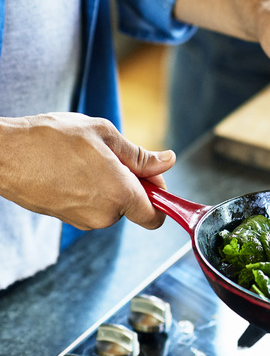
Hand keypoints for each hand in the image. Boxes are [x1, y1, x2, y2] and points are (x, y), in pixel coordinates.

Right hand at [0, 113, 175, 230]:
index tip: (152, 177)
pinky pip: (91, 206)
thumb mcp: (104, 135)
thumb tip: (167, 161)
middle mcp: (104, 215)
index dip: (160, 196)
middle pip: (134, 206)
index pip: (156, 217)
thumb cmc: (52, 139)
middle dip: (131, 183)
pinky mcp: (66, 219)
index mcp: (121, 195)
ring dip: (109, 185)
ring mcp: (83, 220)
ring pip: (112, 205)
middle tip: (111, 156)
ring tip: (85, 159)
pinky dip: (90, 190)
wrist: (3, 153)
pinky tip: (72, 169)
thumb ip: (140, 155)